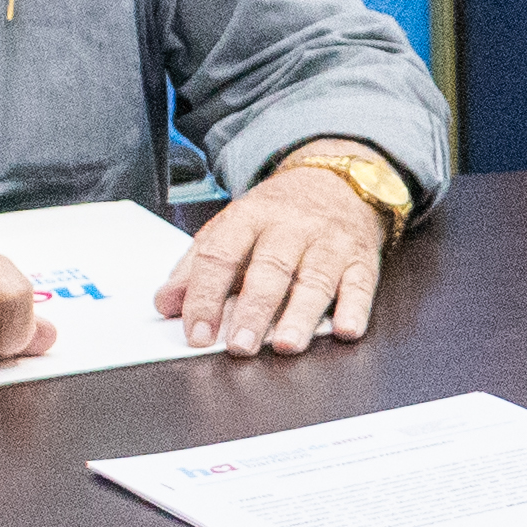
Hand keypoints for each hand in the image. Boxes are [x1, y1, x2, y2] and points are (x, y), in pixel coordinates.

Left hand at [163, 155, 388, 355]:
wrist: (336, 181)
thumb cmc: (280, 214)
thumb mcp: (232, 227)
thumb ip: (196, 266)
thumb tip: (166, 303)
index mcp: (250, 217)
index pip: (221, 255)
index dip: (206, 296)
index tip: (197, 332)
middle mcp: (291, 228)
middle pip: (270, 268)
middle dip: (254, 309)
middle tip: (241, 345)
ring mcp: (328, 243)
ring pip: (315, 279)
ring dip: (301, 315)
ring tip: (286, 345)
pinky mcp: (360, 259)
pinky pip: (360, 284)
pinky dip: (355, 308)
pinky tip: (346, 329)